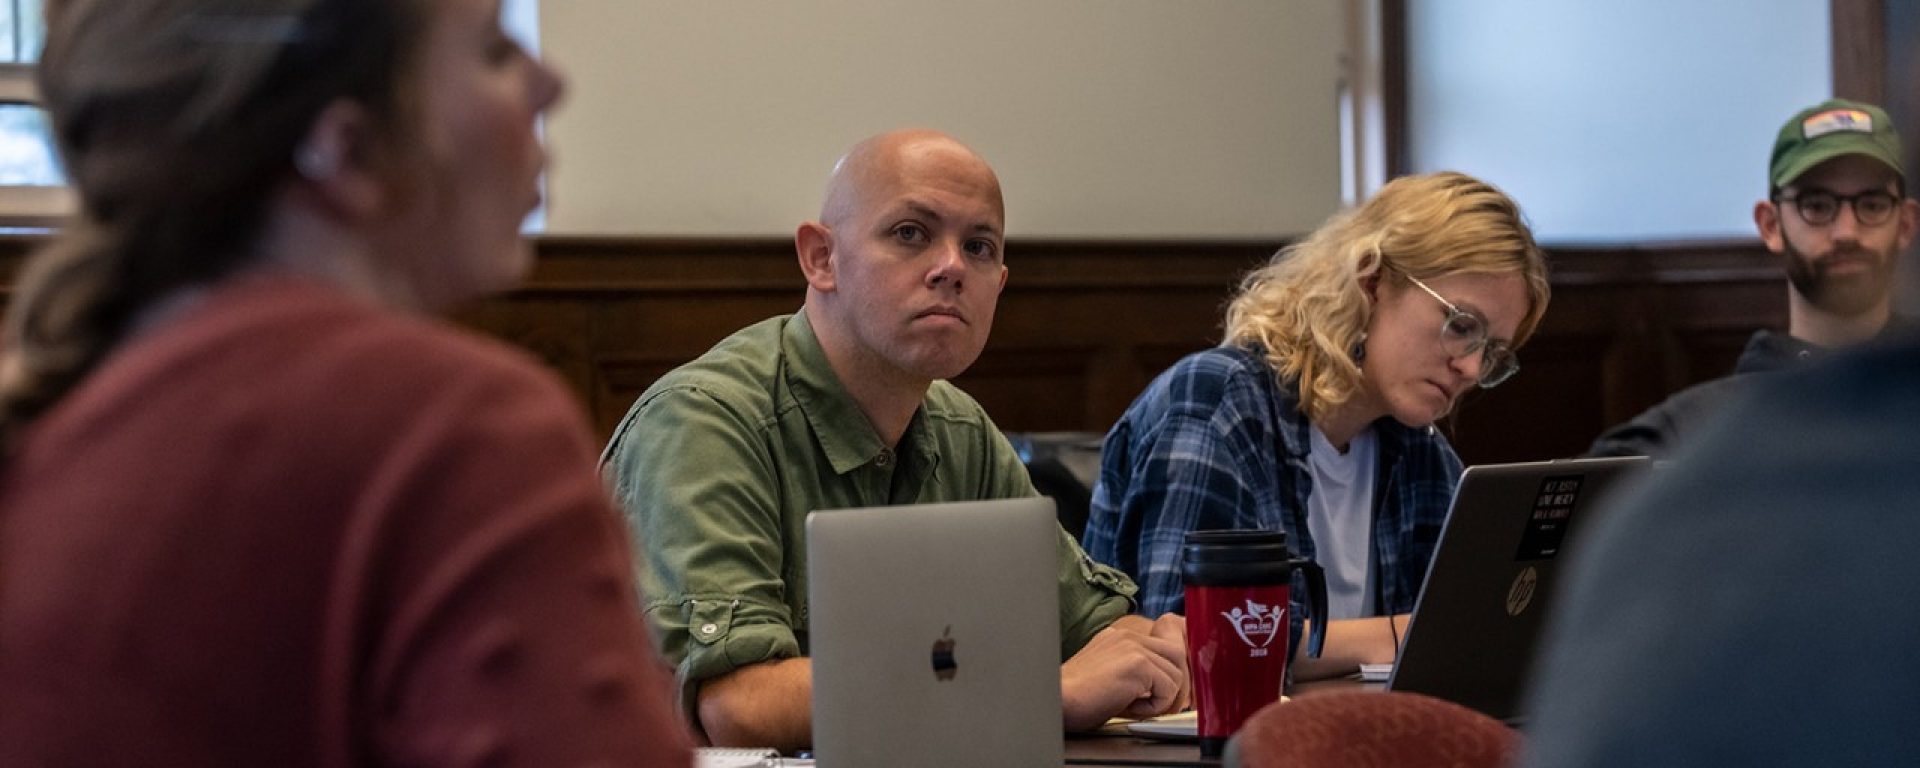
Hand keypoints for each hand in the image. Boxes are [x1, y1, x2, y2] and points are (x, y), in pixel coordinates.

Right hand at [1059, 614, 1190, 731]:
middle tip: (1162, 705)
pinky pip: (1168, 688)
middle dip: (1175, 683)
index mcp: (1119, 636)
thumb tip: (1165, 687)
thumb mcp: (1110, 675)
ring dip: (1164, 697)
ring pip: (1176, 672)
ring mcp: (1134, 646)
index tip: (1163, 693)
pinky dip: (1156, 706)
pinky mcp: (1138, 663)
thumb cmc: (1077, 698)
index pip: (1163, 647)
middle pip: (1177, 654)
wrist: (1058, 701)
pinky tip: (1131, 708)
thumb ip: (1135, 672)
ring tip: (1139, 707)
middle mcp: (1127, 635)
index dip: (1168, 672)